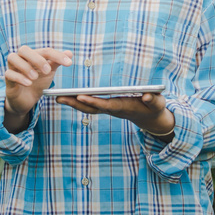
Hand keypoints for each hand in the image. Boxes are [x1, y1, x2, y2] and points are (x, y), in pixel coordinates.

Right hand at [4, 46, 72, 118]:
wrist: (27, 100)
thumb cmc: (38, 82)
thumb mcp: (49, 72)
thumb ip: (57, 62)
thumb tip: (69, 53)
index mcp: (33, 55)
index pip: (45, 50)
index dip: (57, 55)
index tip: (69, 63)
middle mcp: (21, 58)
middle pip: (24, 49)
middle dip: (37, 59)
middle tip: (47, 71)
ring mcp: (13, 68)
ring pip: (12, 58)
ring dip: (26, 67)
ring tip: (35, 77)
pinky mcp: (8, 80)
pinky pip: (8, 74)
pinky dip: (19, 77)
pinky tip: (28, 83)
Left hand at [56, 92, 174, 136]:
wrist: (151, 118)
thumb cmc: (155, 108)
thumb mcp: (158, 103)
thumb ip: (153, 100)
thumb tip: (148, 96)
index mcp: (124, 108)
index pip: (106, 105)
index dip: (93, 101)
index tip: (80, 96)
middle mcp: (113, 110)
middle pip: (91, 109)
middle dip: (75, 104)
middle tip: (58, 97)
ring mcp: (109, 110)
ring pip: (88, 109)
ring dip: (72, 103)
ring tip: (56, 97)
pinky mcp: (107, 108)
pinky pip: (90, 106)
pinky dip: (78, 102)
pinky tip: (68, 96)